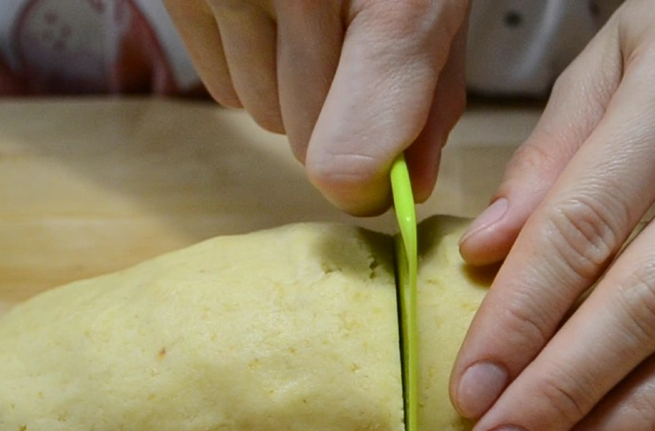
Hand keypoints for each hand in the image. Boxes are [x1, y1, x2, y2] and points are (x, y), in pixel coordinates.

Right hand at [163, 0, 469, 214]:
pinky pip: (222, 91)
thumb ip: (432, 96)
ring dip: (292, 96)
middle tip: (356, 63)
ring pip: (262, 118)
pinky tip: (275, 19)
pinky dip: (251, 71)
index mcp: (394, 1)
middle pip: (307, 144)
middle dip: (338, 122)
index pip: (350, 151)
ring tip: (314, 26)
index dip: (366, 183)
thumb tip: (406, 188)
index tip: (373, 184)